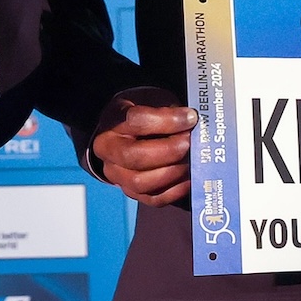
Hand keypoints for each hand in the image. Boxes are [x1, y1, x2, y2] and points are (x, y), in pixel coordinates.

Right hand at [92, 92, 199, 206]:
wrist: (127, 132)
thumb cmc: (143, 113)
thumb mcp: (152, 101)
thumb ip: (168, 110)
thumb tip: (191, 123)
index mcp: (112, 121)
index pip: (136, 121)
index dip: (167, 120)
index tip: (191, 117)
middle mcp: (108, 151)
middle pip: (134, 156)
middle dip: (168, 151)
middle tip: (190, 142)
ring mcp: (117, 175)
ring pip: (141, 182)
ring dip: (172, 172)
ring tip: (192, 160)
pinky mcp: (132, 192)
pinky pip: (153, 199)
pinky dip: (175, 191)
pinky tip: (189, 177)